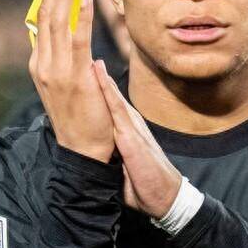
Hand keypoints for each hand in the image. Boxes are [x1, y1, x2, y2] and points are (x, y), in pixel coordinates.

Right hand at [29, 0, 113, 162]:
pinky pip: (78, 39)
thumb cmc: (79, 118)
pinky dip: (81, 16)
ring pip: (58, 21)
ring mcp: (57, 70)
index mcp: (39, 65)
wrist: (82, 150)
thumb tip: (64, 35)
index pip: (40, 22)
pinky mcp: (76, 76)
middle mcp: (43, 64)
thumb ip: (61, 60)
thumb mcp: (63, 86)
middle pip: (46, 15)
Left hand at [92, 61, 182, 218]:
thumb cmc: (145, 184)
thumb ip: (115, 151)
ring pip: (112, 94)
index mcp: (127, 130)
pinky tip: (97, 73)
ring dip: (98, 73)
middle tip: (82, 49)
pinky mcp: (131, 137)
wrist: (165, 198)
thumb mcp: (125, 163)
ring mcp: (131, 127)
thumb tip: (103, 150)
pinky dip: (106, 89)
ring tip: (87, 52)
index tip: (82, 67)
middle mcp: (130, 123)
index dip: (96, 84)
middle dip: (95, 72)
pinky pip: (116, 109)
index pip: (110, 103)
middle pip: (109, 93)